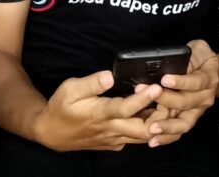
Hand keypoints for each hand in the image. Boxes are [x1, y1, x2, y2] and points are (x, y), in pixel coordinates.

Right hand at [32, 70, 161, 151]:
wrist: (51, 133)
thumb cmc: (61, 108)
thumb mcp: (70, 89)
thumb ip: (91, 82)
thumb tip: (110, 75)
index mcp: (100, 114)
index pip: (126, 109)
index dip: (143, 99)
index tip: (156, 87)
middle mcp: (111, 129)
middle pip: (143, 130)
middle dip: (160, 115)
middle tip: (167, 97)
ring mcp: (114, 139)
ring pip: (143, 137)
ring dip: (157, 123)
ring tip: (164, 103)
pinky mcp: (114, 143)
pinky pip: (136, 139)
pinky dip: (148, 129)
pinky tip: (151, 114)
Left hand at [144, 40, 218, 146]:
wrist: (214, 73)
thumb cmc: (201, 58)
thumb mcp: (199, 49)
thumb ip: (190, 56)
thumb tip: (174, 64)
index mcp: (209, 78)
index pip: (196, 81)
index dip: (181, 81)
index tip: (164, 80)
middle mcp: (206, 97)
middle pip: (185, 102)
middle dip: (164, 99)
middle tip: (143, 94)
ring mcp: (198, 111)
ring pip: (184, 123)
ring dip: (167, 126)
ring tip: (152, 129)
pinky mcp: (190, 119)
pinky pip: (180, 131)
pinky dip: (167, 137)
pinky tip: (153, 140)